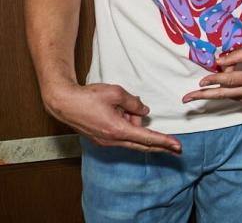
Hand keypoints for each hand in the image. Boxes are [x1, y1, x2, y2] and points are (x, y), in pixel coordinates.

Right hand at [43, 81, 180, 153]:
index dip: (164, 142)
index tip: (178, 147)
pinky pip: (121, 133)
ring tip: (120, 105)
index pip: (147, 138)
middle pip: (142, 144)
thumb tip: (144, 110)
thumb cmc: (89, 97)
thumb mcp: (117, 93)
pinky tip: (117, 110)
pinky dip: (125, 123)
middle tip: (177, 148)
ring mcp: (106, 141)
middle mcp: (113, 140)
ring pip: (131, 134)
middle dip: (160, 145)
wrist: (64, 103)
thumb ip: (134, 103)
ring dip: (133, 121)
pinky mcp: (101, 138)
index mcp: (118, 130)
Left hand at [183, 45, 241, 102]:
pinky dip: (227, 90)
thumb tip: (218, 62)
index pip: (228, 81)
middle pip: (222, 95)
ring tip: (207, 82)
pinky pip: (235, 96)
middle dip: (203, 96)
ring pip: (227, 95)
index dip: (213, 80)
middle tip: (186, 99)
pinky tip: (223, 84)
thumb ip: (236, 56)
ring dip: (216, 89)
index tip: (200, 82)